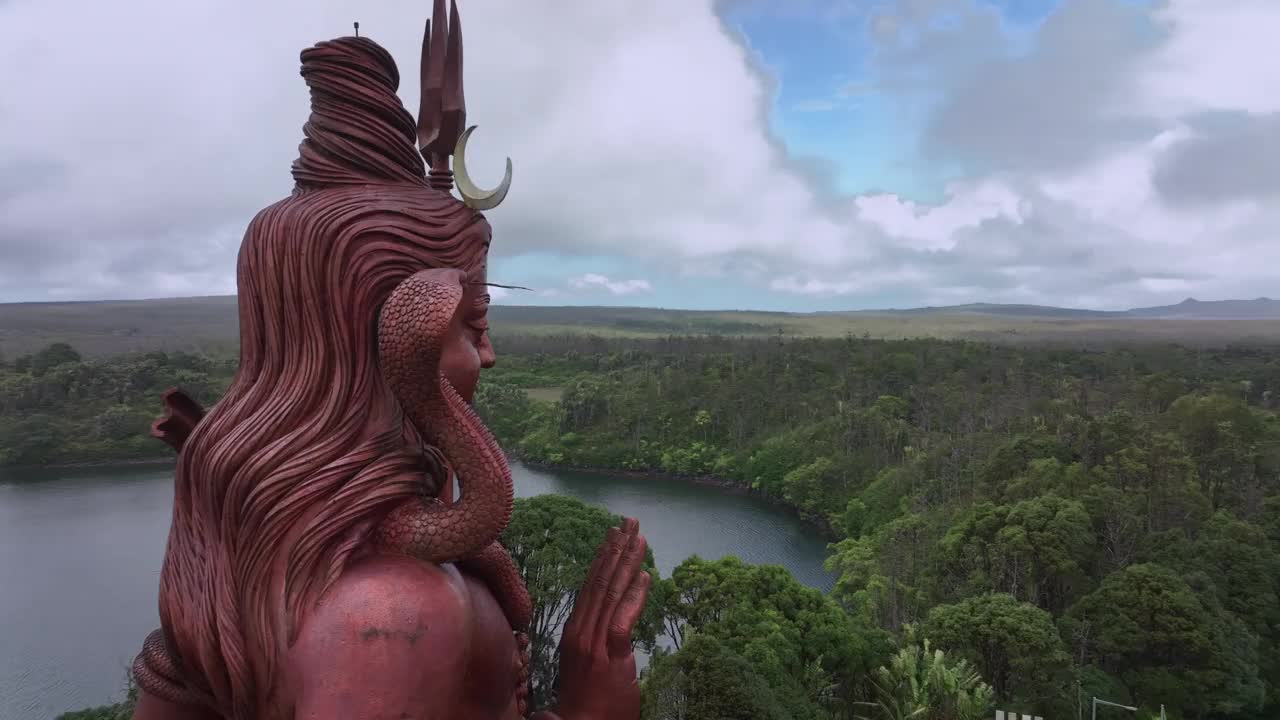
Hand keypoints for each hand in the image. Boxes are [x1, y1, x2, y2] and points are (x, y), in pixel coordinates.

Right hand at [549, 518, 651, 719]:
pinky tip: (645, 575)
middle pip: (600, 581)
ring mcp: (594, 643)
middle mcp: (581, 631)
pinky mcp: (611, 657)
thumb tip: (609, 623)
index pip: (590, 585)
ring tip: (639, 537)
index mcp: (575, 631)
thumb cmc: (586, 703)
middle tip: (629, 522)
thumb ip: (595, 640)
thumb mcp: (586, 665)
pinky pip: (623, 619)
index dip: (602, 557)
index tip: (613, 534)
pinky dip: (635, 595)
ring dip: (627, 562)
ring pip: (612, 593)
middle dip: (616, 549)